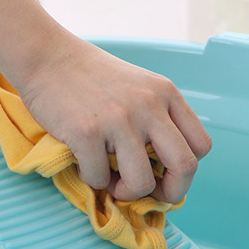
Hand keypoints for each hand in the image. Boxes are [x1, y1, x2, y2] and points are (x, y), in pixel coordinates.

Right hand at [17, 37, 211, 203]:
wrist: (47, 55)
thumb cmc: (90, 76)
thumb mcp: (138, 87)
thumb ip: (157, 118)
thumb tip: (164, 170)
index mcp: (166, 94)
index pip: (201, 146)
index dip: (185, 170)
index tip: (164, 174)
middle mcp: (149, 105)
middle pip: (185, 167)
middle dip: (170, 192)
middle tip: (148, 193)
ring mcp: (118, 119)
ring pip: (142, 182)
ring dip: (124, 191)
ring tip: (108, 177)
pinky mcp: (86, 132)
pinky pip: (99, 178)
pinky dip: (91, 178)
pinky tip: (82, 160)